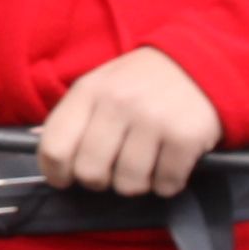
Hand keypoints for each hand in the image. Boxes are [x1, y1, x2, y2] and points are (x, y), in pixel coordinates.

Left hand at [38, 46, 222, 197]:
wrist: (200, 64)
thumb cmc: (142, 83)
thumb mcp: (101, 86)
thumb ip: (75, 118)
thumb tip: (48, 155)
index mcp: (88, 91)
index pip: (54, 147)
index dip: (55, 173)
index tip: (64, 179)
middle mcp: (117, 104)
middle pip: (90, 172)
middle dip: (99, 180)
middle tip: (113, 169)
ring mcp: (152, 120)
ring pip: (128, 184)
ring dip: (137, 183)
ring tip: (145, 163)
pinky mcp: (184, 137)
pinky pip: (165, 185)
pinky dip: (167, 183)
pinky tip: (169, 163)